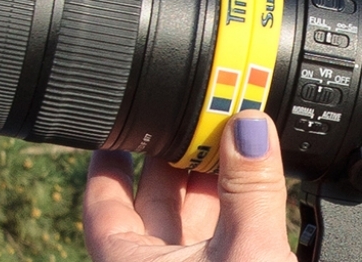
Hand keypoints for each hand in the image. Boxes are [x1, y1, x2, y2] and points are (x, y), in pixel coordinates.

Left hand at [83, 111, 295, 261]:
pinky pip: (225, 242)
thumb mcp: (247, 254)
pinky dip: (238, 213)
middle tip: (198, 113)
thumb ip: (249, 189)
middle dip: (177, 157)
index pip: (103, 206)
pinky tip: (258, 189)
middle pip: (155, 204)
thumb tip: (250, 126)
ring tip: (234, 139)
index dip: (109, 165)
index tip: (117, 127)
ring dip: (213, 184)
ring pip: (192, 224)